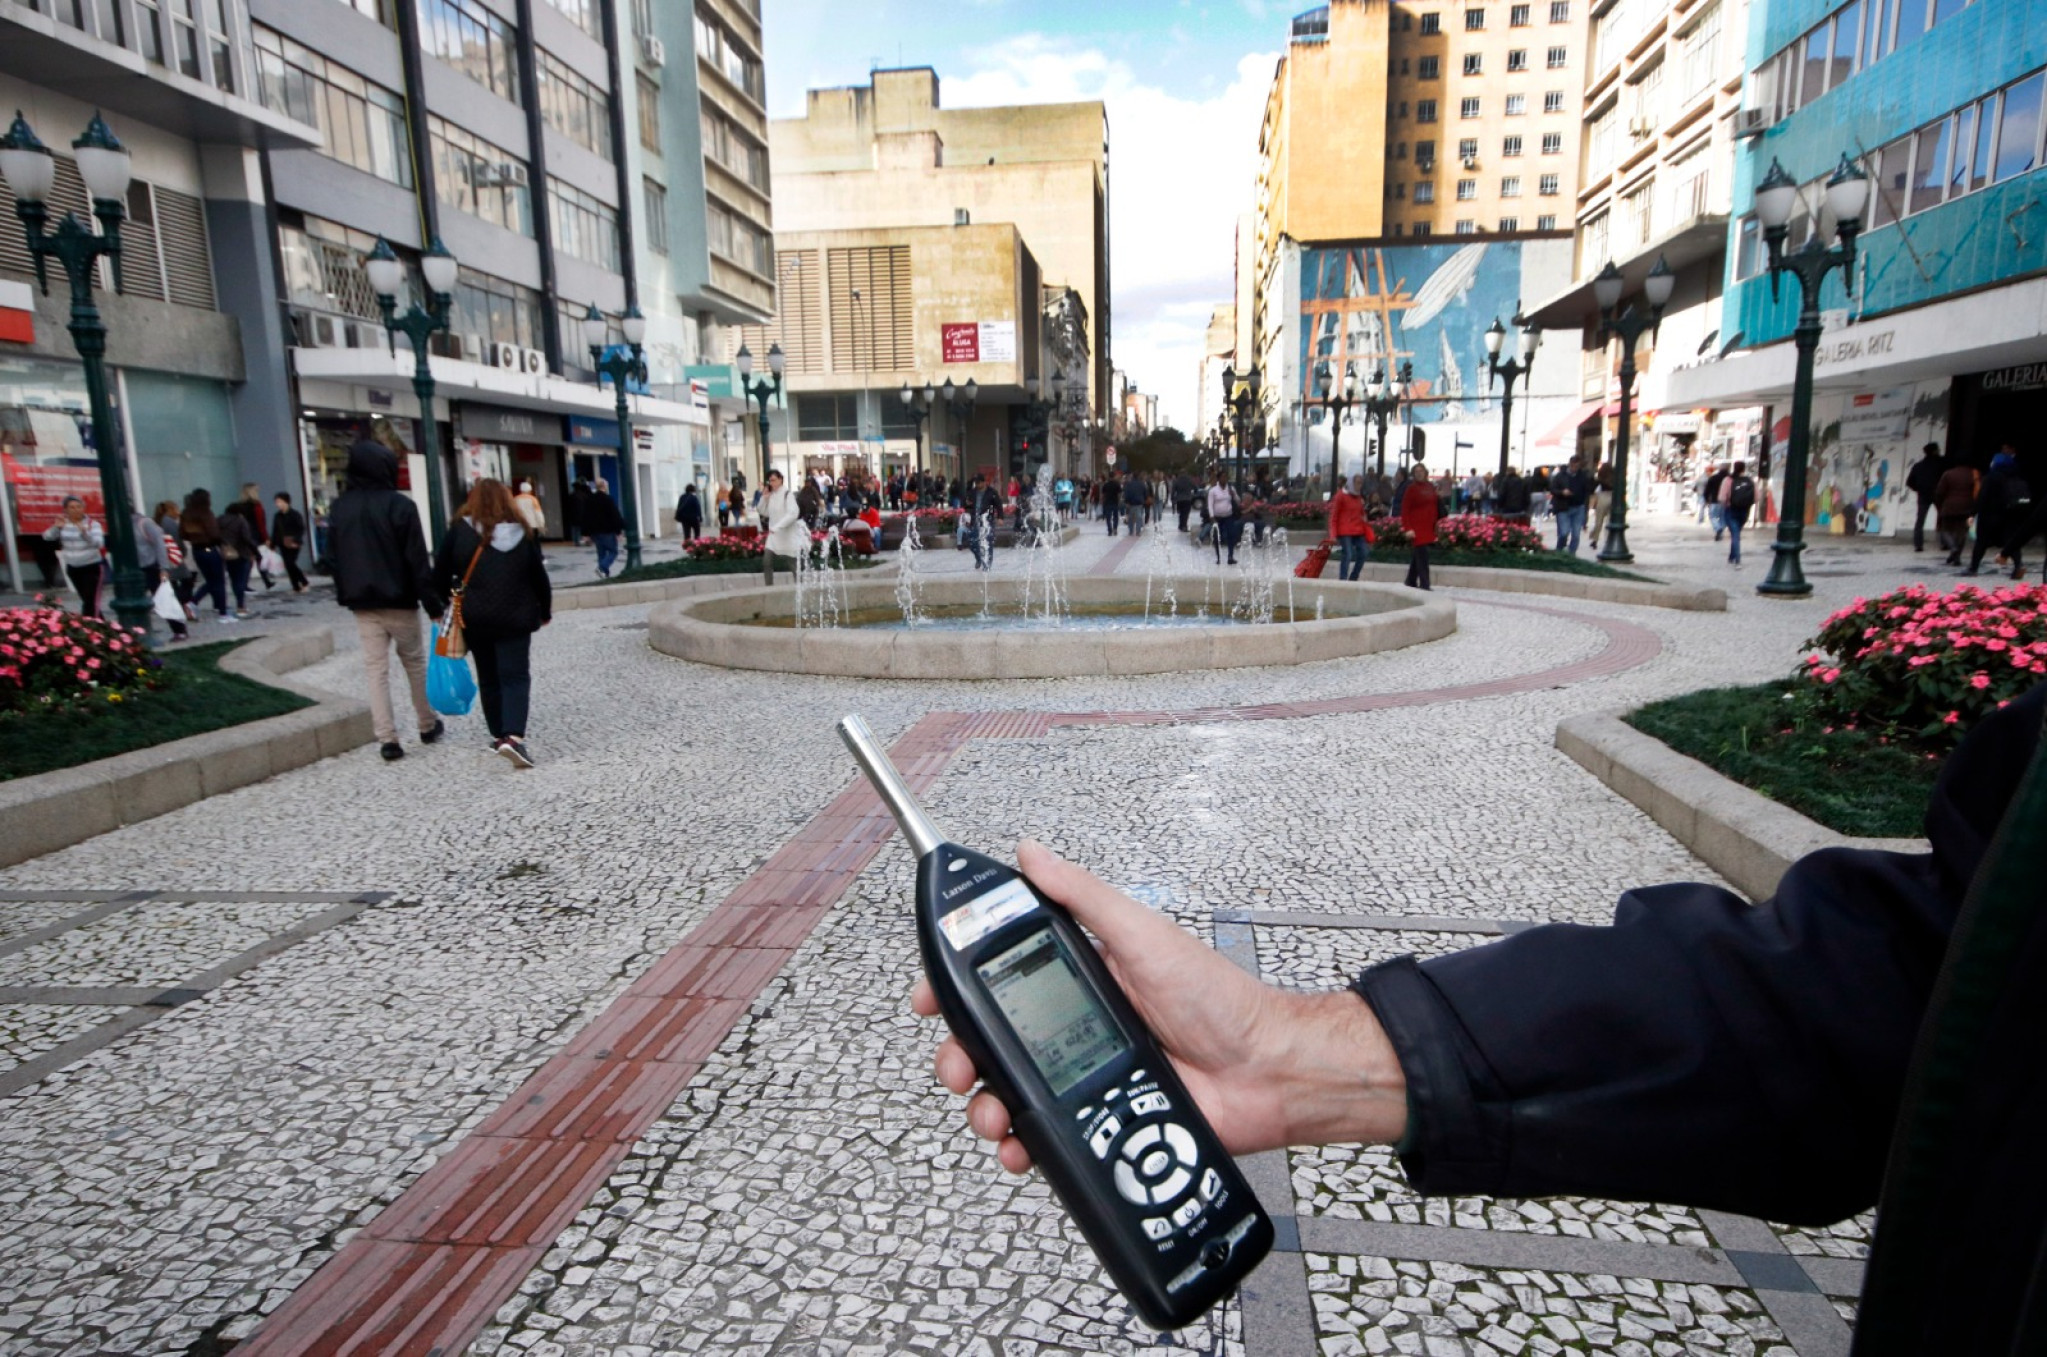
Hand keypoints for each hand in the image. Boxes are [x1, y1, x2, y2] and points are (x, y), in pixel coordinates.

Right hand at [911, 840, 1407, 1173]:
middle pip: (990, 1040)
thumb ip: (1082, 896)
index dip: (957, 984)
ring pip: (1007, 1092)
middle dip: (959, 1053)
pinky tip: (1020, 1146)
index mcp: (1080, 974)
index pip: (998, 973)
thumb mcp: (1143, 934)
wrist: (1266, 1073)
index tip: (932, 995)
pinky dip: (1021, 1144)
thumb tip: (1031, 853)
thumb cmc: (1220, 1000)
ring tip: (992, 1112)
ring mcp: (1083, 1075)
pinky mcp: (1098, 1122)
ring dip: (984, 1104)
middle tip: (957, 1063)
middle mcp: (1074, 1024)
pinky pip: (1043, 1135)